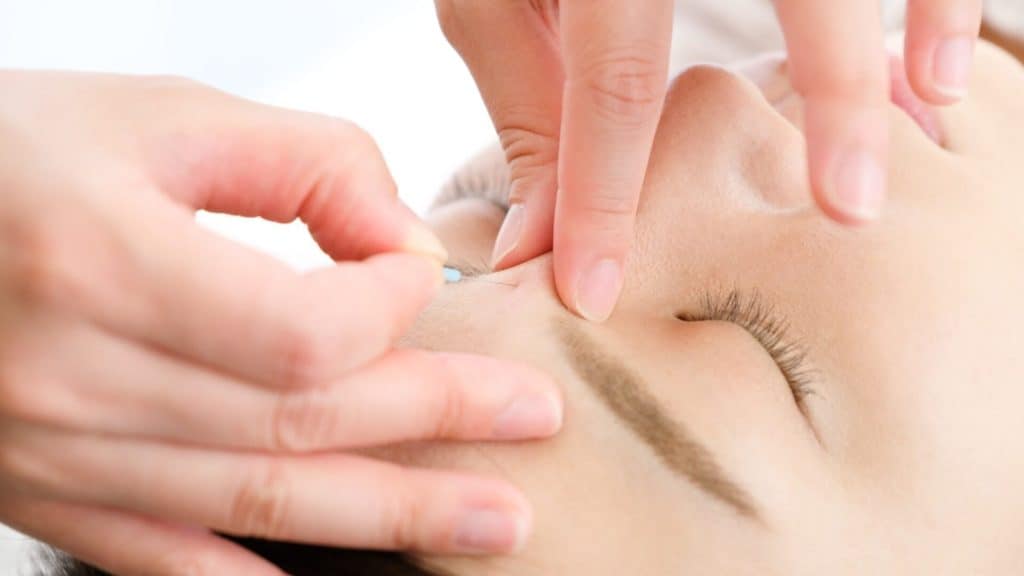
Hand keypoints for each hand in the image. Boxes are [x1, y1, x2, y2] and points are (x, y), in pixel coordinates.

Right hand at [0, 71, 561, 574]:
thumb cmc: (14, 151)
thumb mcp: (159, 116)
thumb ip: (305, 164)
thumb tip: (401, 245)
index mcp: (101, 264)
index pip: (304, 331)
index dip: (392, 308)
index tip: (426, 274)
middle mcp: (76, 379)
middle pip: (304, 425)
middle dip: (438, 424)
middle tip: (536, 422)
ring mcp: (59, 454)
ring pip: (260, 505)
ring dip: (393, 517)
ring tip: (499, 523)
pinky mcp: (47, 490)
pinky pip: (167, 557)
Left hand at [436, 0, 981, 321]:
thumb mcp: (500, 2)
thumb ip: (528, 109)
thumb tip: (531, 246)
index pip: (609, 76)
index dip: (598, 194)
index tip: (595, 293)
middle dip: (826, 102)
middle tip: (849, 211)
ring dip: (895, 49)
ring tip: (924, 127)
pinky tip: (938, 75)